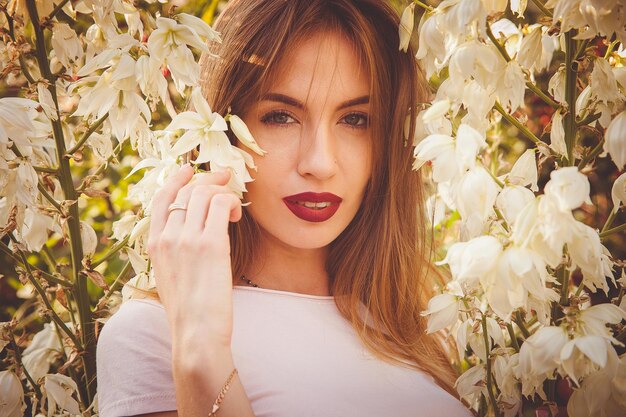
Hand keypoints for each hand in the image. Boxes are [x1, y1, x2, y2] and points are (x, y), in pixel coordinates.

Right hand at [146, 164, 241, 349]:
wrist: (195, 333)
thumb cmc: (189, 311)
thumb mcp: (170, 277)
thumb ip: (174, 252)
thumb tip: (191, 233)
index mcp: (153, 245)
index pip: (160, 199)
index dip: (176, 179)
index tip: (189, 169)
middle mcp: (167, 237)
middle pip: (186, 191)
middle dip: (208, 179)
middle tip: (226, 178)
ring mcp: (186, 239)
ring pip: (204, 193)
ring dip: (222, 192)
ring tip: (233, 207)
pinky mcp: (210, 244)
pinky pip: (221, 204)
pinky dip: (231, 203)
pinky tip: (236, 216)